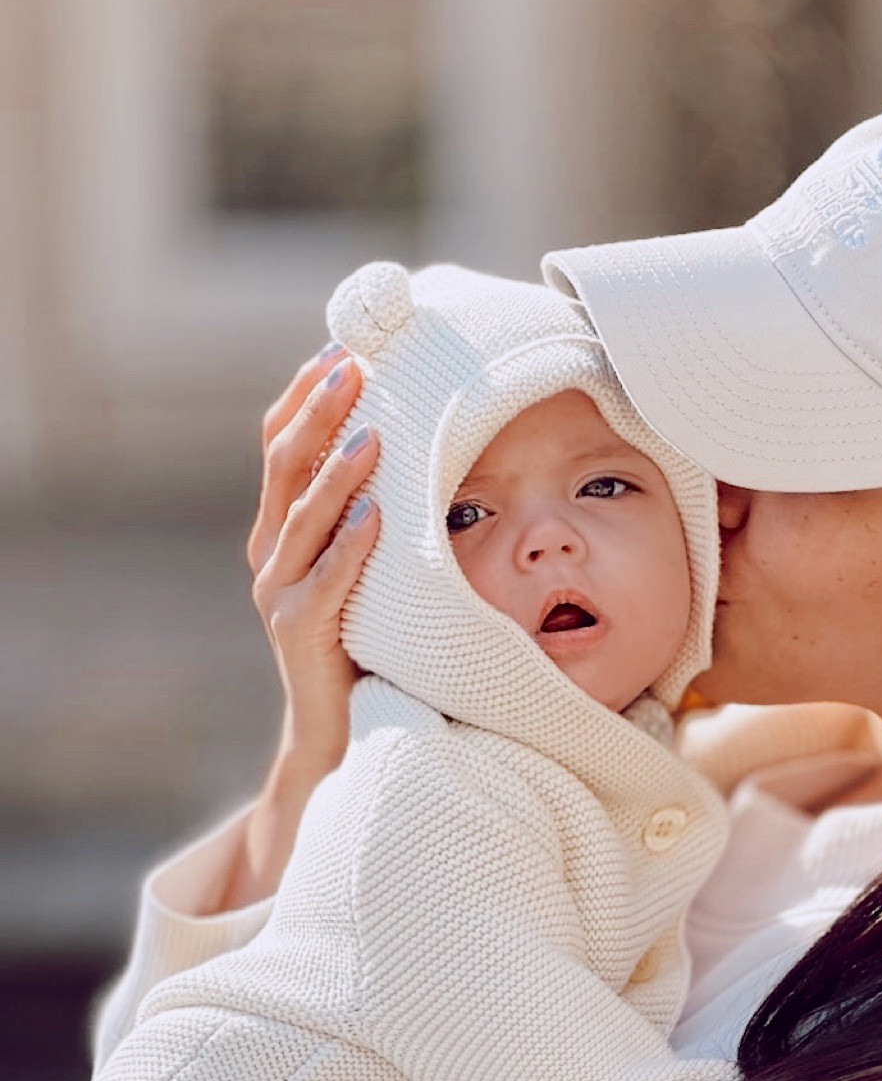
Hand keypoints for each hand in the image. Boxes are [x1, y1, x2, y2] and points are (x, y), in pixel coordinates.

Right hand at [226, 346, 380, 908]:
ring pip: (300, 518)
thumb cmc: (366, 643)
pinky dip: (349, 547)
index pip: (280, 446)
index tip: (339, 348)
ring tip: (372, 432)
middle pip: (282, 466)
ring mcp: (280, 594)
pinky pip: (325, 583)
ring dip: (336, 471)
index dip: (304, 396)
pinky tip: (377, 516)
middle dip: (316, 412)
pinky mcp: (300, 635)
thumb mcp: (365, 568)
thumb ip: (371, 516)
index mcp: (282, 530)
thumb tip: (412, 445)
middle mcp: (271, 555)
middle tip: (353, 366)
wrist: (341, 732)